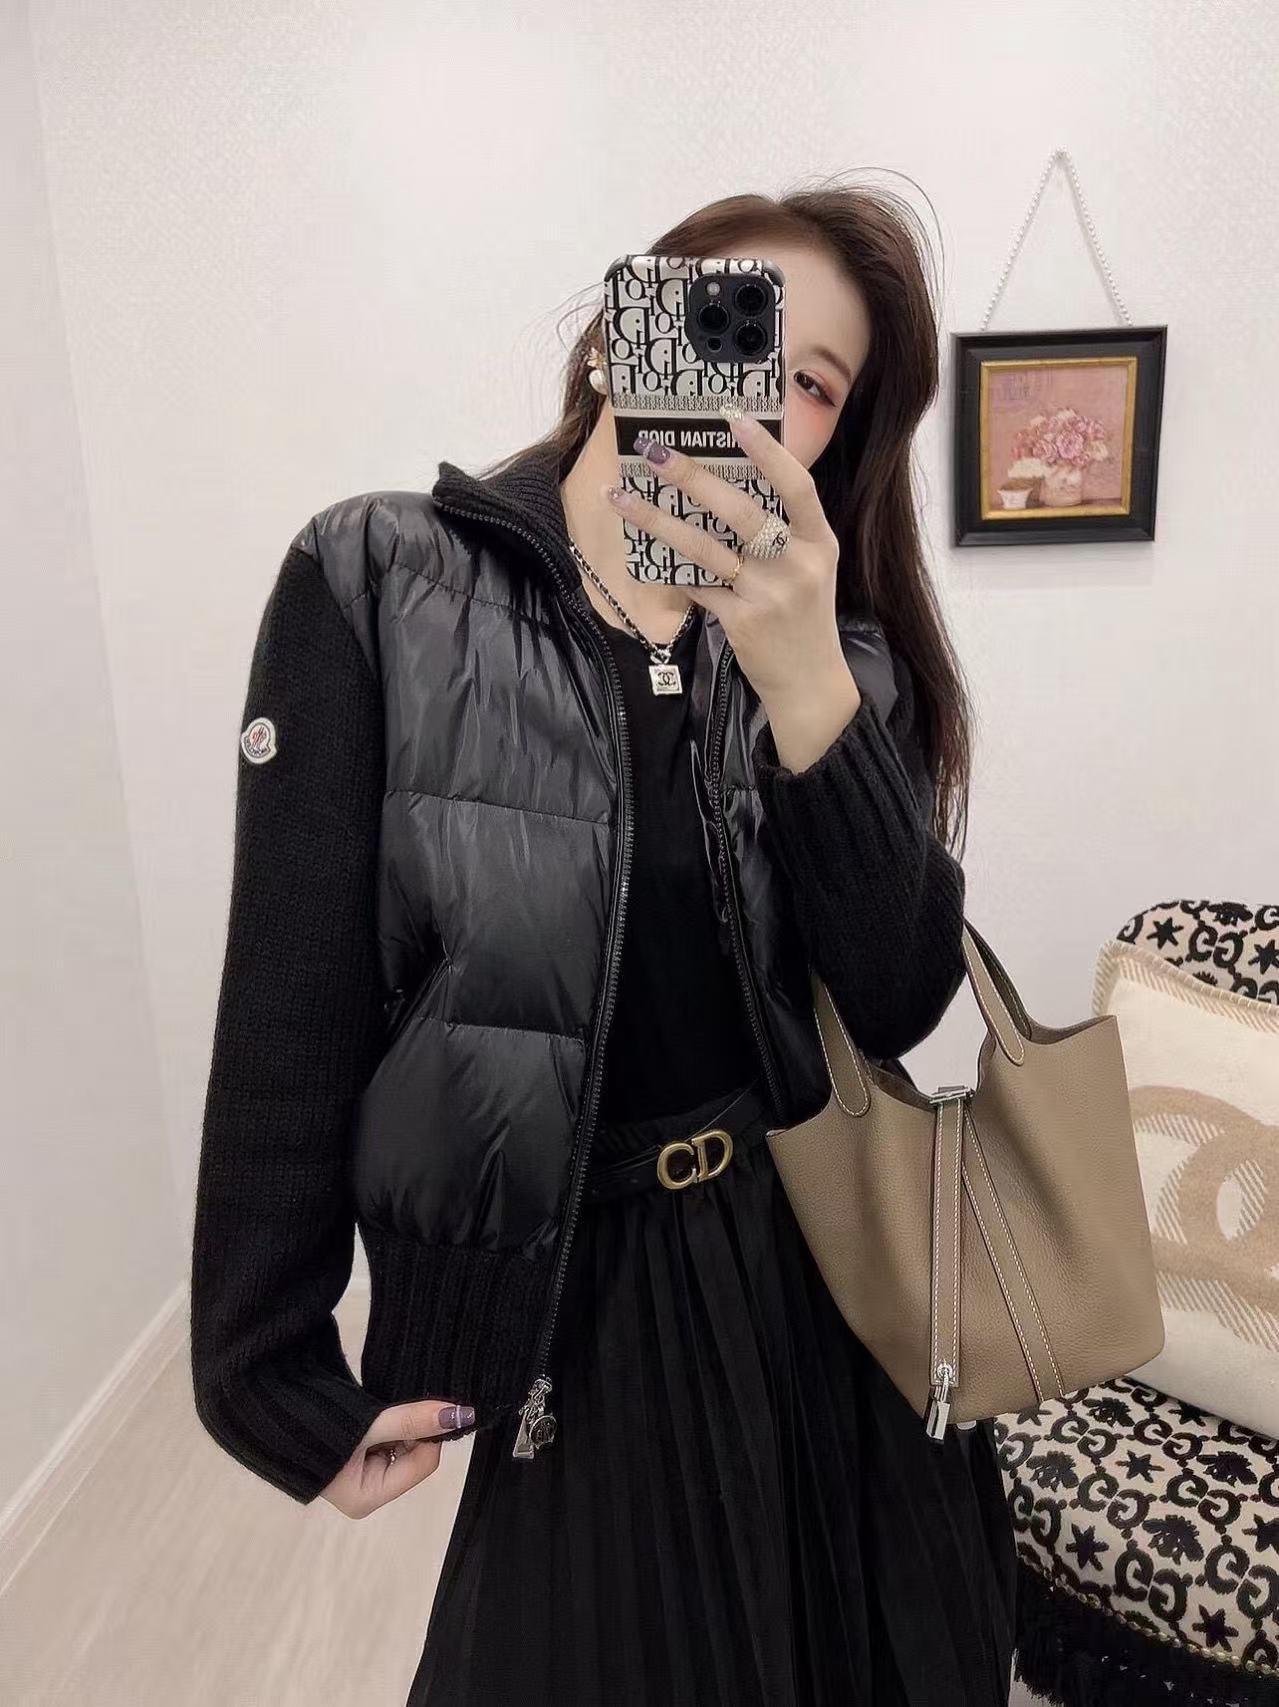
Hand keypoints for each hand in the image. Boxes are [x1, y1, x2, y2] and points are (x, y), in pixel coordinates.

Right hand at [320, 1398, 472, 1518]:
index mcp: (367, 1497)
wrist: (271, 1410)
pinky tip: (373, 1411)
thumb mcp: (370, 1425)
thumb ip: (413, 1420)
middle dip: (411, 1430)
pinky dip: (387, 1423)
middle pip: (413, 1455)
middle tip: (394, 1408)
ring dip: (398, 1424)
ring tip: (377, 1410)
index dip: (428, 1433)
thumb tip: (460, 1415)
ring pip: (401, 1445)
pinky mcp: (355, 1457)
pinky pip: (386, 1440)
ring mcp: (360, 1475)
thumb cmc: (317, 1427)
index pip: (423, 1463)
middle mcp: (367, 1492)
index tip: (422, 1407)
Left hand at [603, 410, 859, 722]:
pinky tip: (645, 548)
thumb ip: (783, 528)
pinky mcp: (741, 622)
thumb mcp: (810, 566)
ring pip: (704, 548)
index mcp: (819, 541)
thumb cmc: (803, 615)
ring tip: (621, 496)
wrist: (809, 682)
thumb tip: (727, 481)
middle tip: (653, 451)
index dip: (766, 450)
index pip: (796, 485)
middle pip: (740, 511)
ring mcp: (768, 595)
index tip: (731, 418)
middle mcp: (796, 564)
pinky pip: (697, 585)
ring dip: (658, 519)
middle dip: (692, 477)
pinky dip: (671, 566)